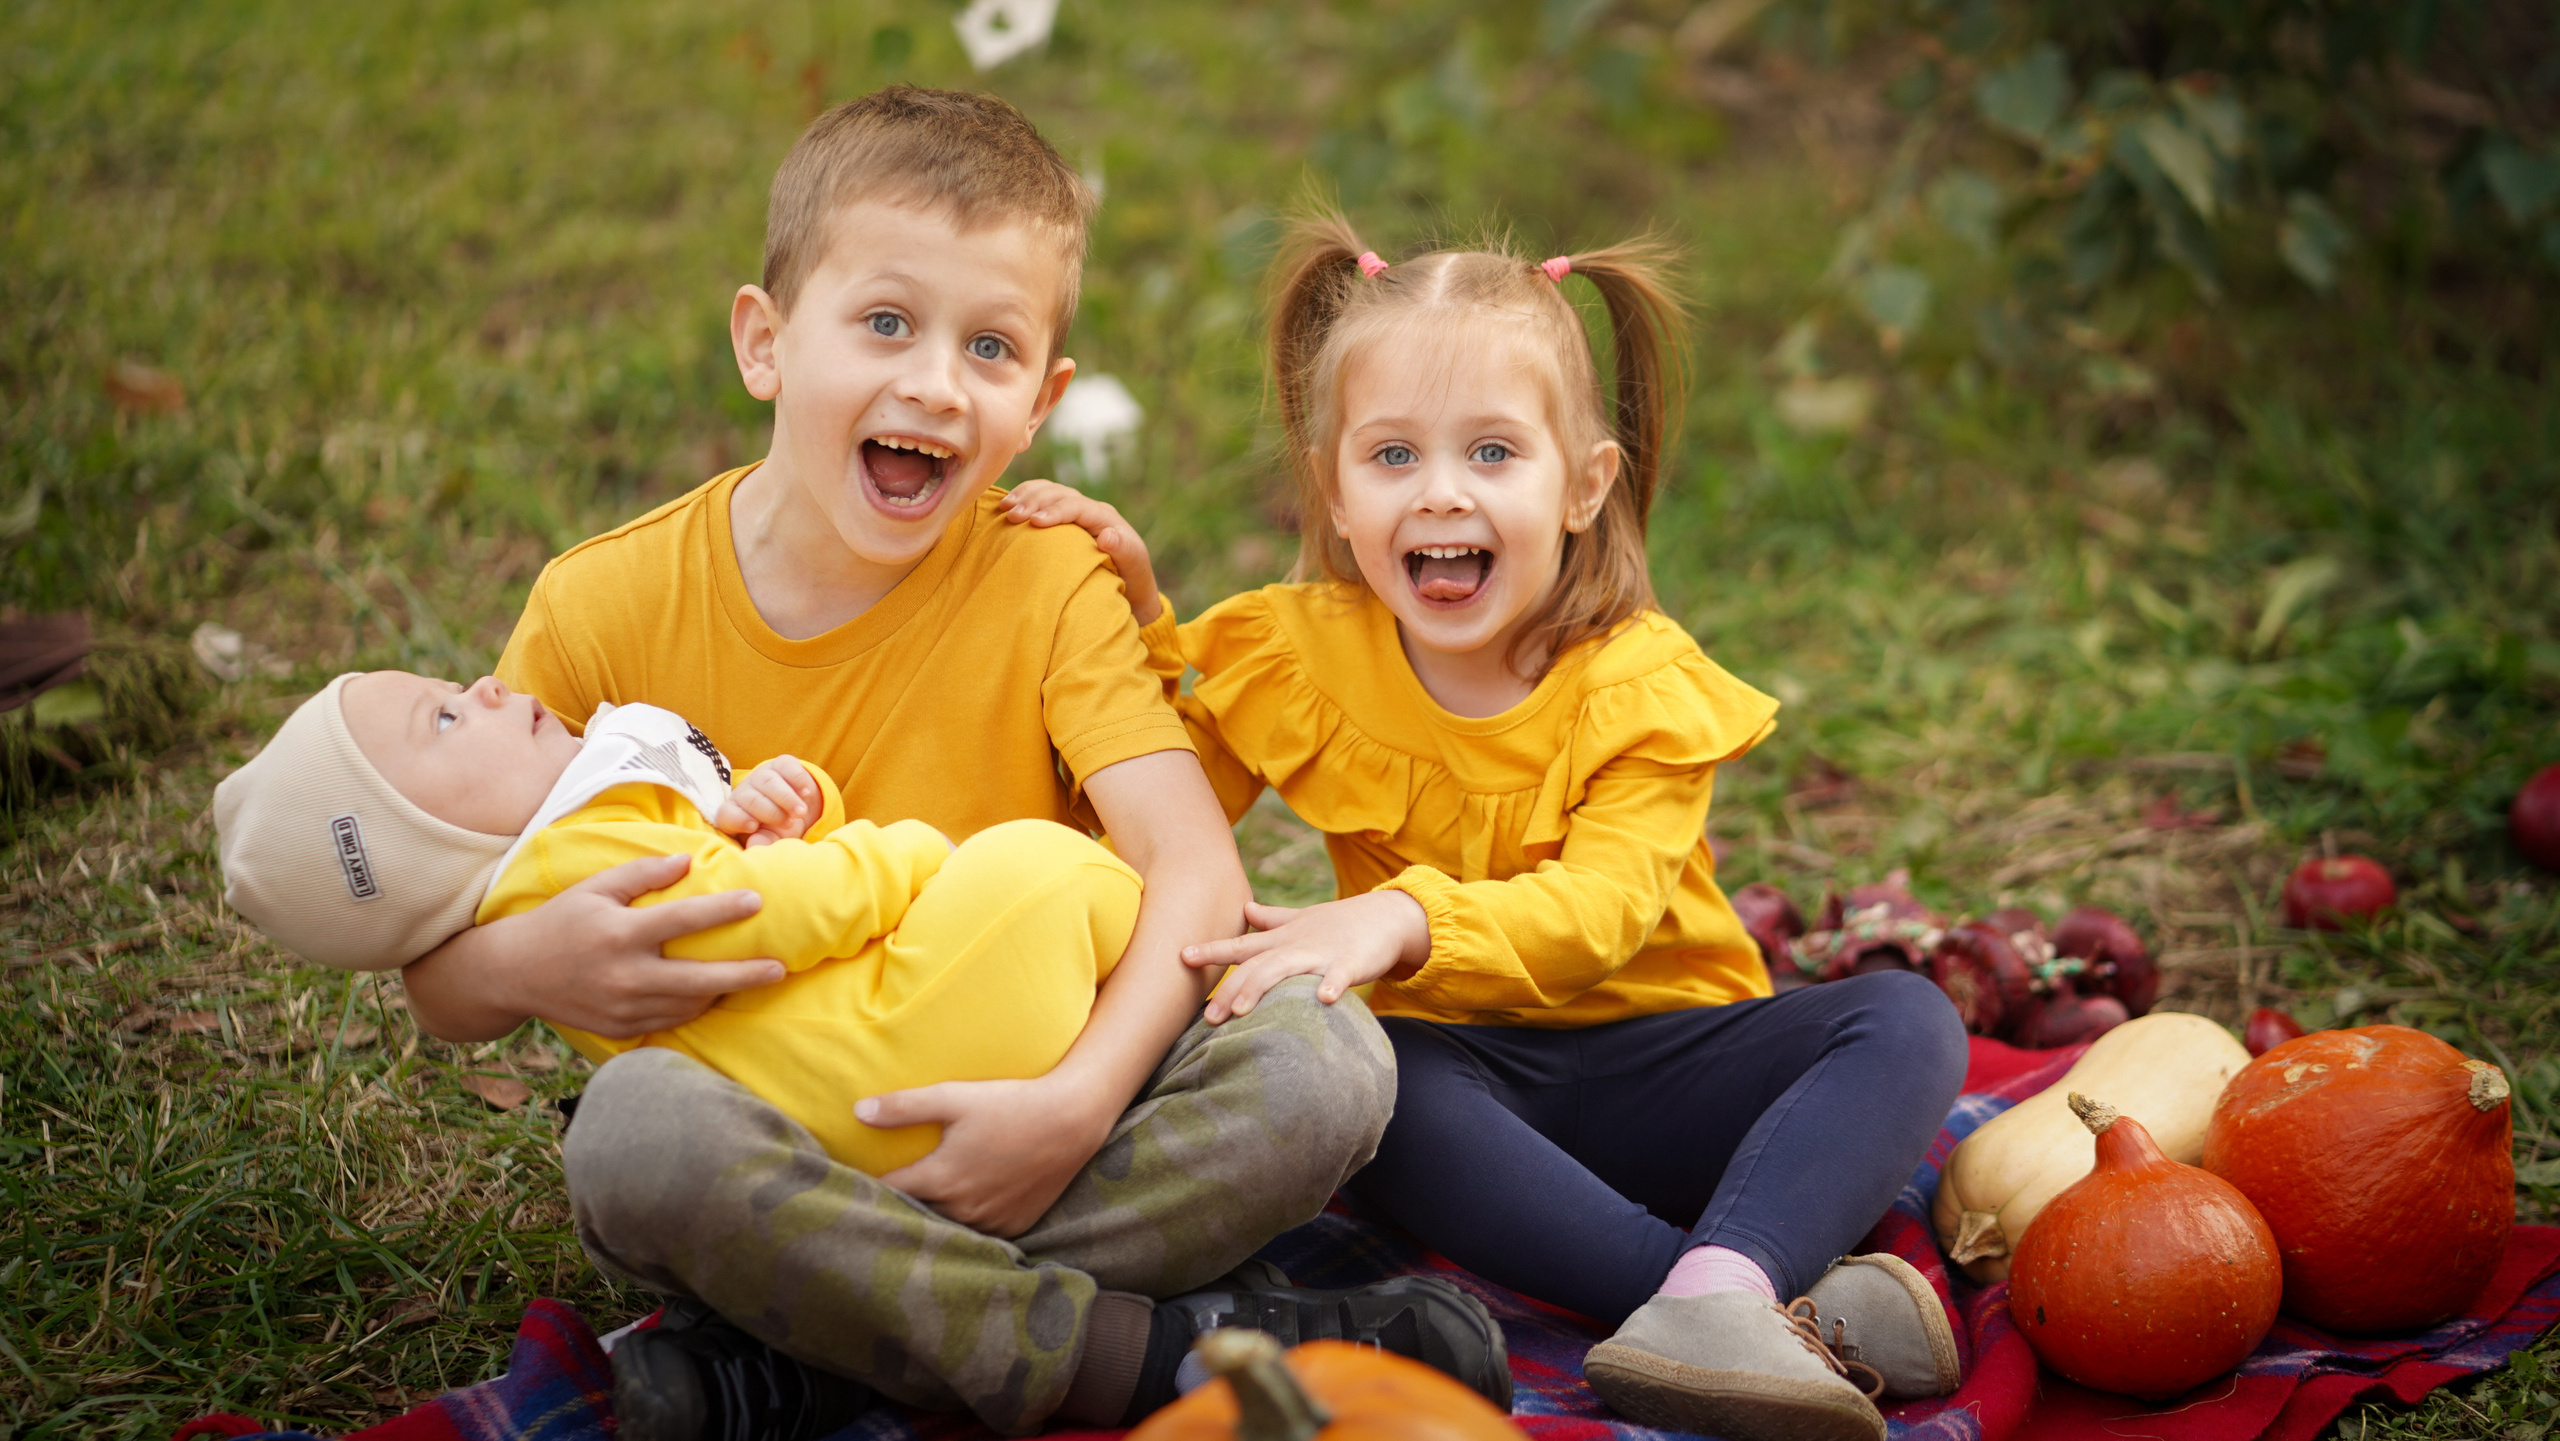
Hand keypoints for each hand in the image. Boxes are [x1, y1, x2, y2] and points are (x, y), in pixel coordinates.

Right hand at [405, 853, 786, 1039]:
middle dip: (745, 976)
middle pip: (699, 980)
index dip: (723, 911)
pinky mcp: (619, 1029)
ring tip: (750, 978)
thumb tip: (689, 861)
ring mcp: (622, 1008)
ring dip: (721, 992)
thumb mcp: (594, 889)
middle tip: (780, 968)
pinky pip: (668, 1020)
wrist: (514, 974)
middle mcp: (624, 976)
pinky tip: (709, 994)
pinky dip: (691, 1007)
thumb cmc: (560, 922)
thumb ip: (642, 874)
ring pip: (688, 1005)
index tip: (757, 902)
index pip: (682, 921)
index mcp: (619, 935)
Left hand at [714, 755, 820, 845]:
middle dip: (771, 811)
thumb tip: (755, 845)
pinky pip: (786, 767)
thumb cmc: (777, 828)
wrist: (796, 808)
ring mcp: (762, 775)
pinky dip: (797, 780)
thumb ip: (764, 841)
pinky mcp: (780, 764)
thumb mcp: (772, 838)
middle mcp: (745, 792)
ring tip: (800, 812)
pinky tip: (806, 793)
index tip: (753, 826)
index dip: (737, 819)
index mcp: (735, 813)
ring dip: (787, 798)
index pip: (727, 814)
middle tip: (789, 823)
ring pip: (768, 781)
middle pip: (750, 798)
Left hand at [861, 1075, 1117, 1235]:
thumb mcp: (954, 1096)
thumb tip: (857, 1112)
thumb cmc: (1011, 1103)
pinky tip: (966, 1205)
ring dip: (935, 1216)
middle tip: (885, 1194)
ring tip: (923, 1202)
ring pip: (948, 1226)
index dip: (869, 1186)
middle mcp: (962, 1208)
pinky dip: (968, 1222)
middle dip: (899, 1205)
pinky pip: (980, 1231)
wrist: (1072, 1120)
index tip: (855, 1180)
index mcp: (941, 1179)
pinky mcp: (1014, 1225)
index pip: (888, 1193)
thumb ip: (903, 1107)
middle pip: (916, 1214)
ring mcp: (990, 1221)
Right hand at [998, 479, 1160, 624]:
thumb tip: (1107, 535)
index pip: (1077, 506)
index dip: (1055, 511)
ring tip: (1004, 508)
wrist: (1130, 583)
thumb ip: (1124, 551)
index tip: (1034, 522)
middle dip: (1034, 501)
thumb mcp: (1134, 566)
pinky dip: (1023, 498)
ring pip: (1047, 491)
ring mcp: (1074, 510)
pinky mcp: (1062, 517)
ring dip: (1024, 496)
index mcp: (1105, 517)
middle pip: (1058, 493)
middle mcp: (1089, 509)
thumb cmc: (1132, 577)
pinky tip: (1005, 507)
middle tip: (1011, 515)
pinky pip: (1040, 499)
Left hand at [1181, 892, 1429, 1022]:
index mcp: (1283, 940)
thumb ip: (1272, 919)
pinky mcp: (1351, 963)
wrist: (1385, 916)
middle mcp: (1296, 946)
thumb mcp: (1301, 920)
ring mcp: (1322, 954)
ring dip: (1263, 988)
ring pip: (1286, 970)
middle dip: (1230, 991)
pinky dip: (1332, 985)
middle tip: (1208, 1018)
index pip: (1241, 947)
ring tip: (1241, 1011)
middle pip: (1256, 967)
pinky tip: (1322, 1000)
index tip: (1183, 957)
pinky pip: (1340, 976)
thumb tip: (1245, 911)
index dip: (1212, 951)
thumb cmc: (1339, 923)